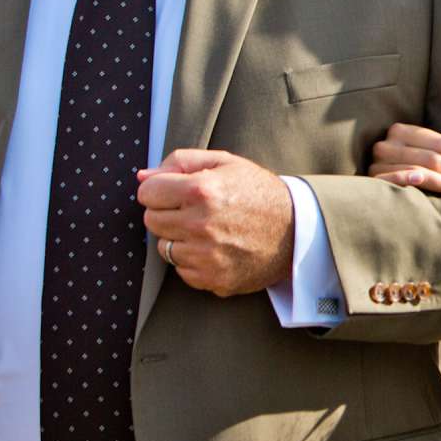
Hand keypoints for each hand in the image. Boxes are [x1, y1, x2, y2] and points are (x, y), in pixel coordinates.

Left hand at [137, 150, 293, 296]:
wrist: (297, 231)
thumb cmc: (258, 192)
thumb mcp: (226, 163)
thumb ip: (180, 162)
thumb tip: (142, 176)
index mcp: (202, 190)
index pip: (147, 192)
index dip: (160, 189)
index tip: (175, 191)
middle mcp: (201, 225)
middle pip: (151, 221)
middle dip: (167, 213)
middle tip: (193, 210)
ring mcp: (206, 256)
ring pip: (164, 248)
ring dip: (179, 239)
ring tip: (208, 230)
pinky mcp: (212, 279)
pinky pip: (182, 270)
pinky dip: (193, 260)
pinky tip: (216, 249)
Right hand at [369, 114, 440, 200]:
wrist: (389, 206)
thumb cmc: (422, 177)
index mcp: (400, 132)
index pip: (438, 145)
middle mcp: (385, 145)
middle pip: (430, 159)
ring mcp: (376, 163)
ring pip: (418, 171)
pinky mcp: (372, 182)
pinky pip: (393, 179)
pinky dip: (406, 178)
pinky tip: (419, 178)